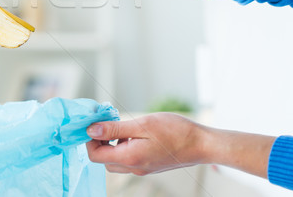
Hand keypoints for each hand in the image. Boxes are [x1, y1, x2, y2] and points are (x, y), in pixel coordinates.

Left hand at [86, 113, 205, 175]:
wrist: (202, 144)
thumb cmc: (176, 131)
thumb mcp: (142, 124)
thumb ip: (114, 129)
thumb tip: (91, 130)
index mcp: (130, 158)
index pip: (95, 156)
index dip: (90, 140)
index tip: (95, 123)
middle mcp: (134, 167)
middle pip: (104, 160)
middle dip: (100, 142)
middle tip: (107, 122)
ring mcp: (142, 169)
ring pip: (115, 160)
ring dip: (112, 144)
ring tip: (122, 126)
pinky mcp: (149, 166)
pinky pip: (128, 159)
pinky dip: (124, 146)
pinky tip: (134, 133)